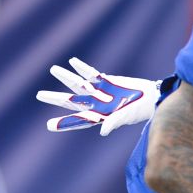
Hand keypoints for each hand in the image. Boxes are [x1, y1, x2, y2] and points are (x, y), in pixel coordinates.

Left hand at [36, 58, 159, 135]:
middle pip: (72, 100)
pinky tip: (72, 61)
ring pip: (78, 84)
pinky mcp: (107, 81)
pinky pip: (91, 73)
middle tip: (39, 95)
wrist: (153, 98)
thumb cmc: (141, 110)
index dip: (64, 123)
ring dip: (66, 77)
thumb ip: (114, 122)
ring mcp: (100, 92)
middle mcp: (96, 104)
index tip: (49, 126)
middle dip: (55, 98)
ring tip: (53, 69)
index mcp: (99, 116)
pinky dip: (82, 68)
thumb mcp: (127, 116)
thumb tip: (102, 131)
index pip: (78, 120)